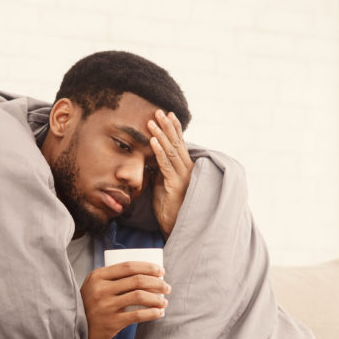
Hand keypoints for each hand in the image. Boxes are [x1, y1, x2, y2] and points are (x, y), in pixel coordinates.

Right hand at [79, 261, 170, 338]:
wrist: (74, 329)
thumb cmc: (90, 304)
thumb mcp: (94, 285)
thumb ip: (112, 277)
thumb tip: (145, 272)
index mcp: (98, 276)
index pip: (129, 266)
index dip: (148, 267)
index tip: (161, 271)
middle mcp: (101, 289)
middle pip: (137, 280)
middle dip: (157, 282)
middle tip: (166, 287)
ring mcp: (106, 306)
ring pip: (139, 296)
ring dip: (157, 298)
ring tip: (165, 301)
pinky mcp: (111, 322)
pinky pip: (137, 315)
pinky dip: (152, 313)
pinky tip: (160, 313)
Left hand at [149, 109, 192, 237]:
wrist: (176, 227)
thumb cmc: (170, 208)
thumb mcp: (163, 184)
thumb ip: (161, 171)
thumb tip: (152, 159)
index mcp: (184, 168)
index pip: (180, 144)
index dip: (174, 129)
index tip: (168, 114)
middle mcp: (187, 170)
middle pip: (177, 143)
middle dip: (167, 126)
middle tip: (159, 111)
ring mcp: (182, 177)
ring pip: (171, 151)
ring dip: (160, 135)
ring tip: (152, 122)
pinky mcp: (175, 185)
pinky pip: (165, 165)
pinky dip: (158, 152)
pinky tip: (152, 141)